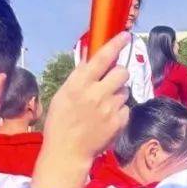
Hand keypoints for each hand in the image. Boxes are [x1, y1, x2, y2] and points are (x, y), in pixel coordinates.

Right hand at [32, 32, 130, 187]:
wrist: (67, 152)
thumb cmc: (61, 122)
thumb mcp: (63, 94)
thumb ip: (80, 77)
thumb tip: (94, 59)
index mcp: (79, 83)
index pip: (102, 58)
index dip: (116, 44)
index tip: (126, 35)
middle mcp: (96, 93)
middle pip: (122, 72)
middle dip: (119, 74)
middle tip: (110, 83)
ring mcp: (109, 108)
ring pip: (125, 91)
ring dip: (117, 94)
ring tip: (103, 106)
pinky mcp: (119, 121)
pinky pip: (126, 108)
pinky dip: (119, 111)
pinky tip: (107, 119)